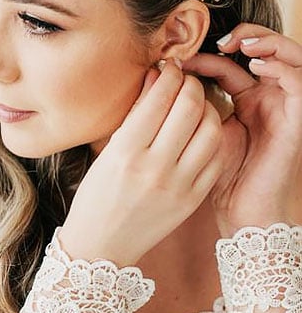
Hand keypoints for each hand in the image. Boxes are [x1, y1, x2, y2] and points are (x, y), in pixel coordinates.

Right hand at [59, 60, 222, 265]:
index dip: (170, 74)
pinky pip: (216, 157)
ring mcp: (178, 186)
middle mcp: (154, 168)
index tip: (171, 67)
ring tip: (196, 105)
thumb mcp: (107, 151)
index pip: (160, 98)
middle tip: (186, 81)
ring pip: (211, 130)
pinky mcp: (193, 200)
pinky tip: (201, 132)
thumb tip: (158, 76)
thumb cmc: (96, 196)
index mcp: (125, 152)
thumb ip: (136, 113)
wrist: (102, 245)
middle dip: (191, 84)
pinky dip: (213, 137)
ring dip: (208, 108)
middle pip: (190, 107)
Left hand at [183, 24, 301, 235]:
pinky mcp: (297, 121)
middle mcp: (268, 99)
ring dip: (268, 44)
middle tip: (220, 38)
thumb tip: (156, 74)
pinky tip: (256, 67)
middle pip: (266, 51)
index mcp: (245, 101)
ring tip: (241, 45)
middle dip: (247, 36)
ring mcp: (284, 108)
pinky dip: (281, 68)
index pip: (230, 64)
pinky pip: (299, 84)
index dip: (208, 55)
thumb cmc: (216, 178)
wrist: (239, 212)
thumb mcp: (198, 133)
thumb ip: (186, 105)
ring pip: (290, 58)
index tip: (182, 58)